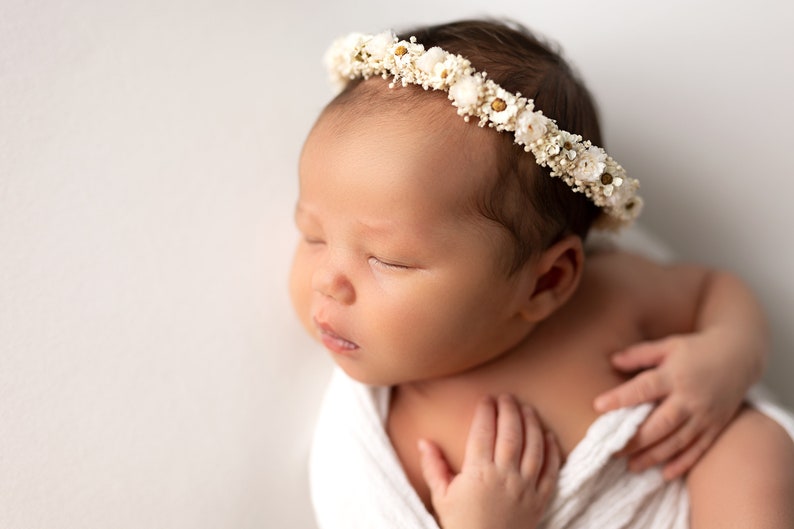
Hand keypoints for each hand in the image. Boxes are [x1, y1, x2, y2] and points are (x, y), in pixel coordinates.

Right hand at [418, 394, 559, 528]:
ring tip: (526, 408)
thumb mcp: (441, 497)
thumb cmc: (461, 525)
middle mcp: (504, 476)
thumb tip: (423, 440)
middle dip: (509, 410)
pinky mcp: (540, 499)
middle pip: (511, 433)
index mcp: (478, 473)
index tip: (486, 398)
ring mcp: (525, 487)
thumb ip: (433, 466)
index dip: (486, 411)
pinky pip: (551, 470)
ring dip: (531, 423)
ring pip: (533, 447)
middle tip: (506, 397)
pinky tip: (548, 435)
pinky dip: (551, 450)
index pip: (484, 432)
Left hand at [593, 330, 750, 479]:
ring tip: (631, 466)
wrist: (739, 356)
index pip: (643, 388)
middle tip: (611, 450)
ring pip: (677, 442)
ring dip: (653, 457)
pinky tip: (664, 474)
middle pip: (660, 424)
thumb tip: (613, 361)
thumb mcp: (668, 345)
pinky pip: (698, 450)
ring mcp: (705, 415)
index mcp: (675, 375)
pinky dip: (682, 464)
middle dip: (635, 440)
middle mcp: (690, 399)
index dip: (620, 398)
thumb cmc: (697, 349)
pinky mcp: (716, 427)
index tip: (598, 406)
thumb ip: (640, 354)